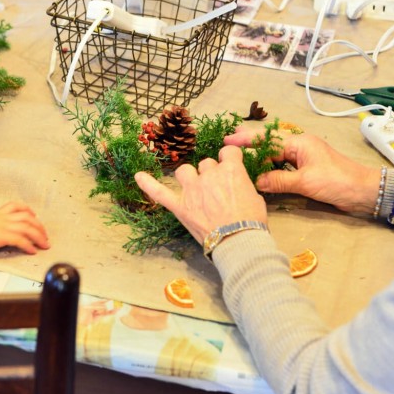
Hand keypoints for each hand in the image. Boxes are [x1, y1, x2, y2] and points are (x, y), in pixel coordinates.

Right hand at [0, 201, 49, 254]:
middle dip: (39, 226)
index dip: (28, 211)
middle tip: (44, 235)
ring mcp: (1, 225)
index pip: (15, 206)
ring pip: (27, 227)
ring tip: (44, 244)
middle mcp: (0, 217)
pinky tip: (32, 251)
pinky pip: (19, 240)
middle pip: (27, 216)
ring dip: (39, 236)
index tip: (34, 216)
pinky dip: (28, 245)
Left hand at [135, 146, 266, 243]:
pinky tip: (138, 176)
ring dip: (189, 176)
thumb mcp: (255, 197)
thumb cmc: (251, 222)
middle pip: (206, 164)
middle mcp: (210, 175)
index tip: (231, 165)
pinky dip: (148, 184)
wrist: (238, 241)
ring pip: (185, 171)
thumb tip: (237, 185)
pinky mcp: (180, 206)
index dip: (229, 159)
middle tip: (218, 191)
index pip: (228, 152)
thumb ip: (243, 185)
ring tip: (194, 188)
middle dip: (211, 174)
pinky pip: (160, 192)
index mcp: (231, 170)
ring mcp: (192, 190)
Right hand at [224, 128, 379, 214]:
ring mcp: (303, 159)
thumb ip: (278, 180)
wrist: (364, 191)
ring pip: (275, 156)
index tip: (227, 140)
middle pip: (269, 144)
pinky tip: (259, 174)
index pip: (267, 139)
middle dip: (249, 144)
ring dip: (258, 158)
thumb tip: (255, 181)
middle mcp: (299, 147)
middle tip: (228, 145)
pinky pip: (282, 166)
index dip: (246, 140)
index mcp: (299, 142)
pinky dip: (269, 169)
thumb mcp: (306, 182)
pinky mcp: (306, 171)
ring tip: (239, 160)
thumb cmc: (337, 181)